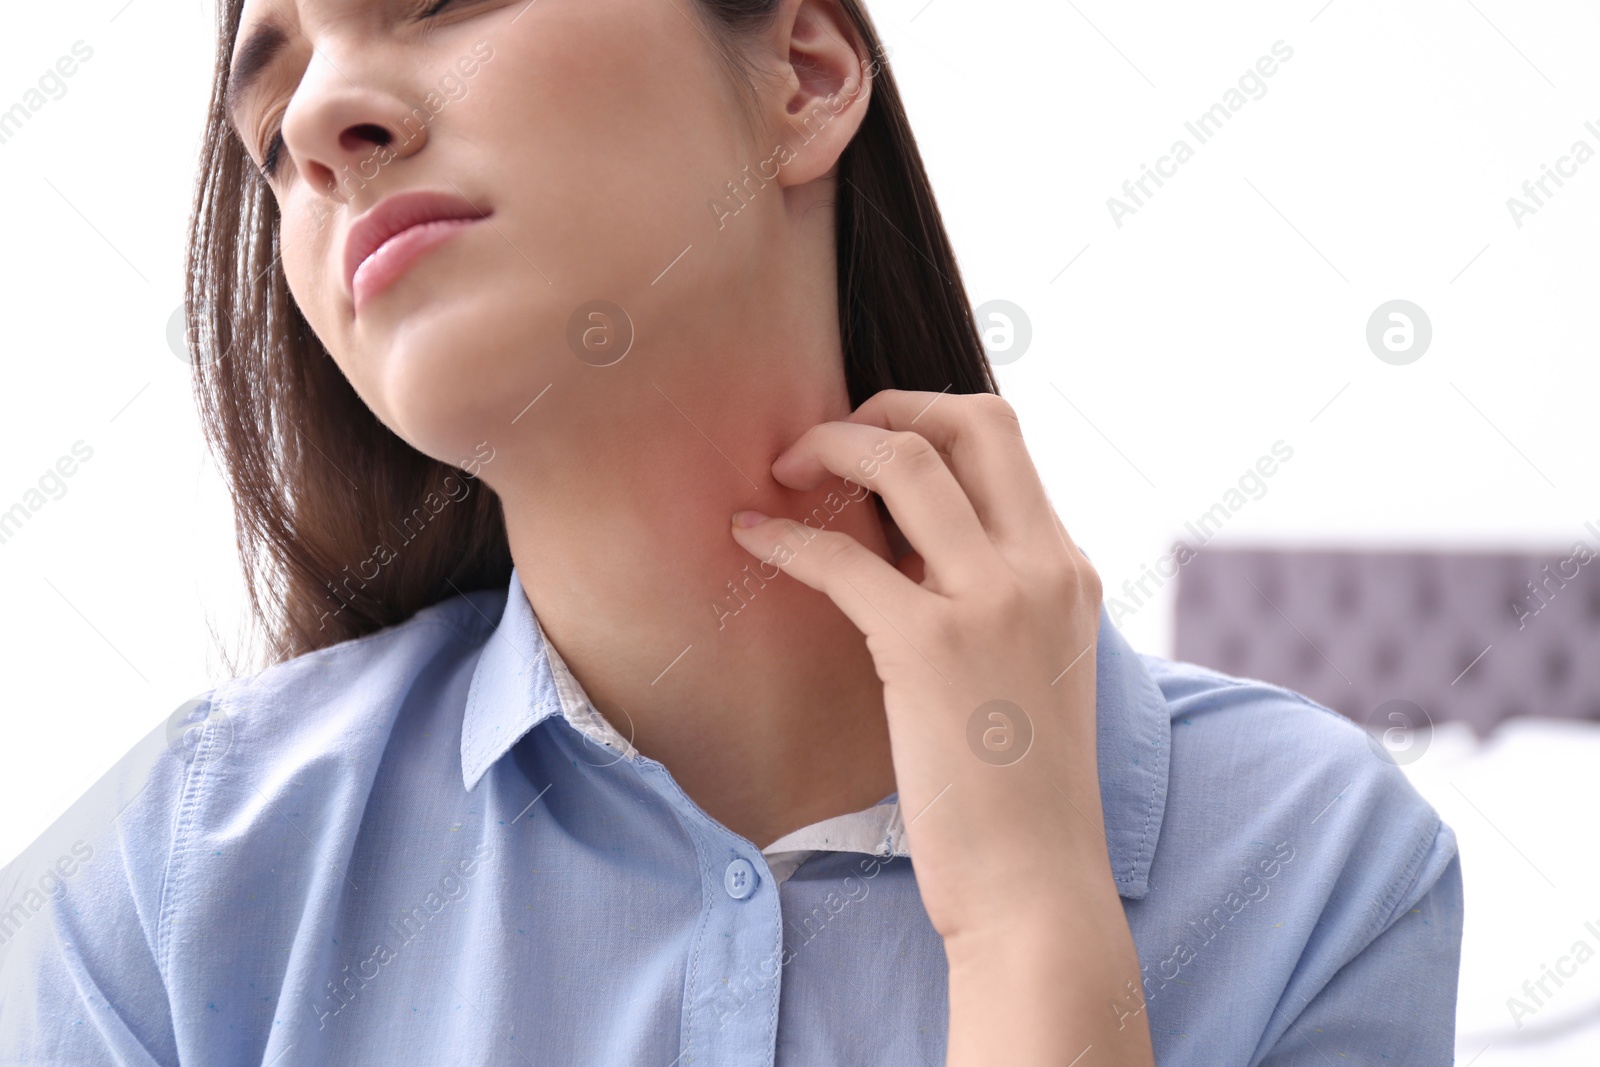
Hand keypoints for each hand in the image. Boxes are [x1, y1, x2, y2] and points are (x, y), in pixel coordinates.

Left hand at [728, 388, 1109, 943]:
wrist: (1036, 886)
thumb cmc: (1018, 792)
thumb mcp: (1029, 669)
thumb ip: (990, 599)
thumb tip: (910, 552)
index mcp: (1068, 569)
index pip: (1005, 440)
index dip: (927, 420)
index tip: (869, 448)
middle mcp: (1044, 567)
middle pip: (972, 419)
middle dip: (887, 406)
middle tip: (825, 440)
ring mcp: (995, 601)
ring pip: (906, 461)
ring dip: (829, 445)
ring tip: (780, 470)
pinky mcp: (932, 647)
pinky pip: (842, 558)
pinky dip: (785, 537)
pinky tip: (749, 538)